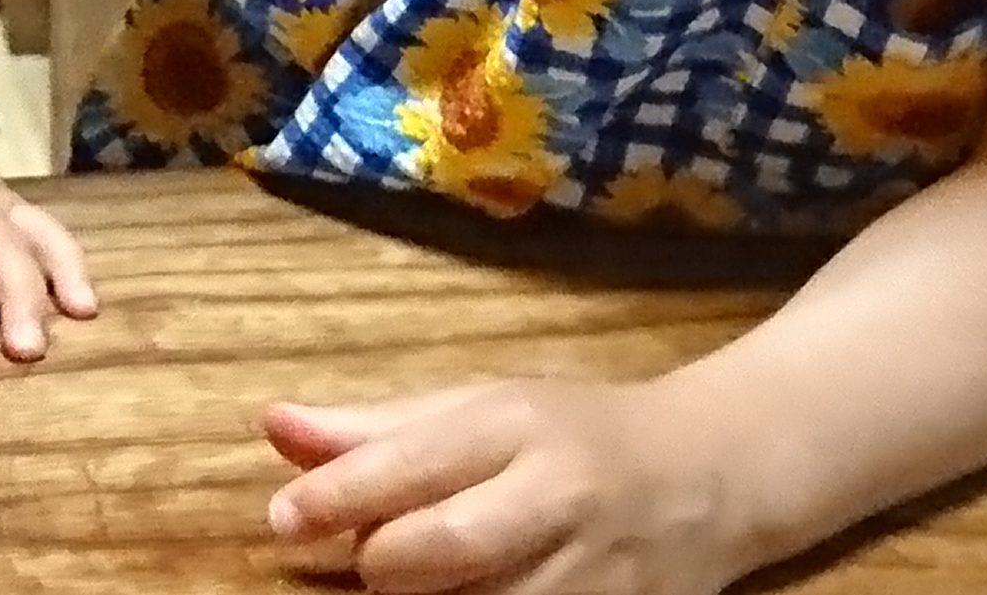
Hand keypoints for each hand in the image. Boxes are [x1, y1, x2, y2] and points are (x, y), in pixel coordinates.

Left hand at [264, 378, 749, 594]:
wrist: (713, 473)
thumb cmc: (573, 434)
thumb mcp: (478, 409)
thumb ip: (375, 429)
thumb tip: (272, 426)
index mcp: (518, 426)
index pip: (414, 464)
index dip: (336, 496)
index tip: (283, 518)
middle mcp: (562, 497)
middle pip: (444, 549)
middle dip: (384, 563)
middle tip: (373, 558)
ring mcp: (596, 574)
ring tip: (426, 582)